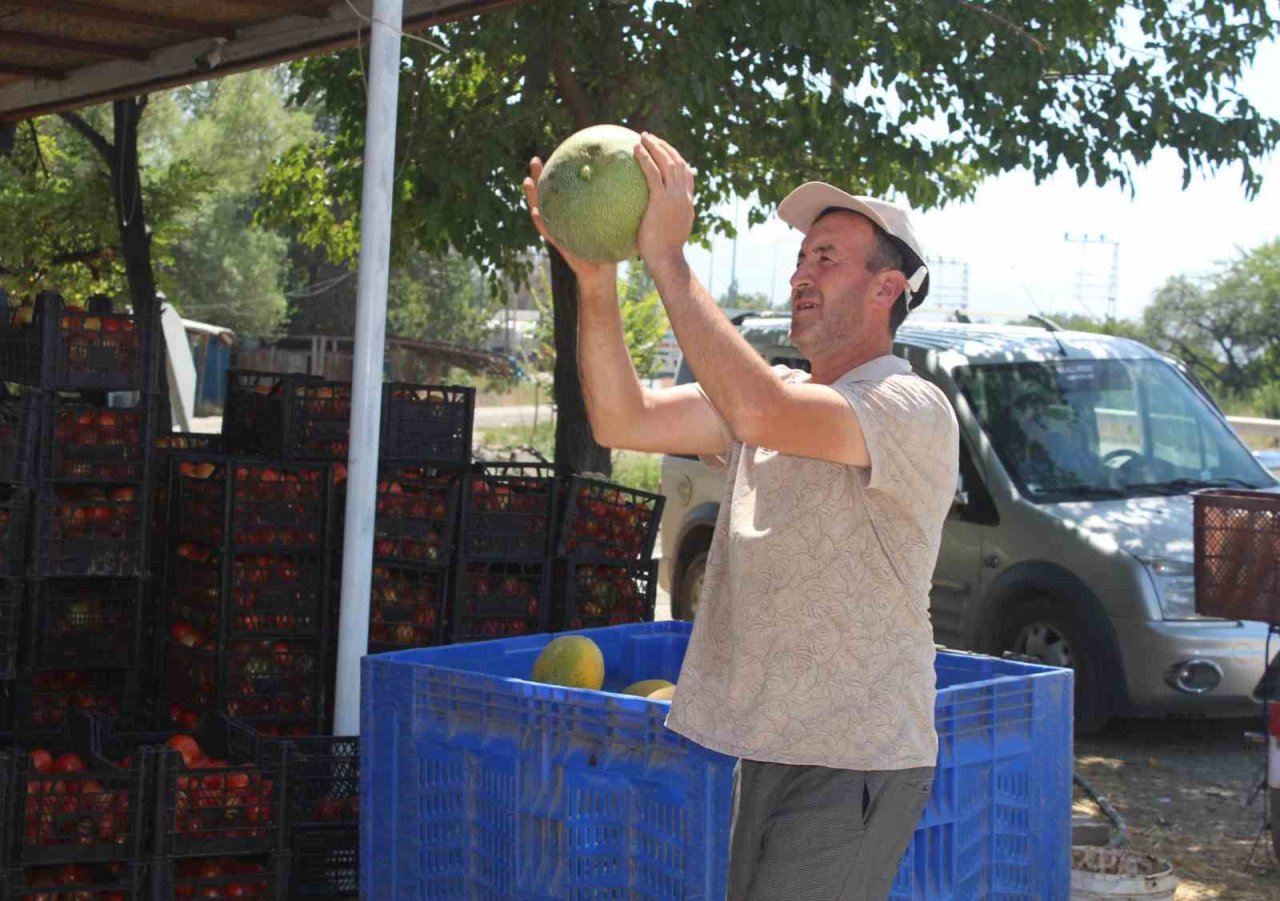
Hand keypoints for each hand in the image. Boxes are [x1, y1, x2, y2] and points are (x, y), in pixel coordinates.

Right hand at [523, 158, 616, 286]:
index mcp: (574, 213)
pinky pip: (548, 232)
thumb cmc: (609, 249)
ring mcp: (558, 231)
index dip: (561, 173)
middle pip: (549, 195)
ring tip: (527, 181)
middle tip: (536, 160)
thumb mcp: (614, 225)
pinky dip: (541, 222)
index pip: (567, 189)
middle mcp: (563, 220)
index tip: (560, 154)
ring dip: (532, 197)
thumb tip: (631, 184)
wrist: (601, 275)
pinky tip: (536, 211)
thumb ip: (616, 208)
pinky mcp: (558, 245)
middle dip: (541, 178)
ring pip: (542, 210)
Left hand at [634, 133, 694, 267]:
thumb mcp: (670, 232)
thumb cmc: (663, 252)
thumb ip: (666, 220)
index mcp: (688, 202)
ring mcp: (675, 197)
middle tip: (651, 138)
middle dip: (665, 147)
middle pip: (678, 163)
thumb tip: (653, 219)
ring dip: (655, 146)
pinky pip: (653, 173)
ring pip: (668, 163)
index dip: (678, 159)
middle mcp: (684, 196)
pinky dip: (645, 158)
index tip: (667, 151)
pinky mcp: (662, 200)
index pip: (688, 175)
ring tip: (643, 137)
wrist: (667, 259)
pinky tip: (635, 150)